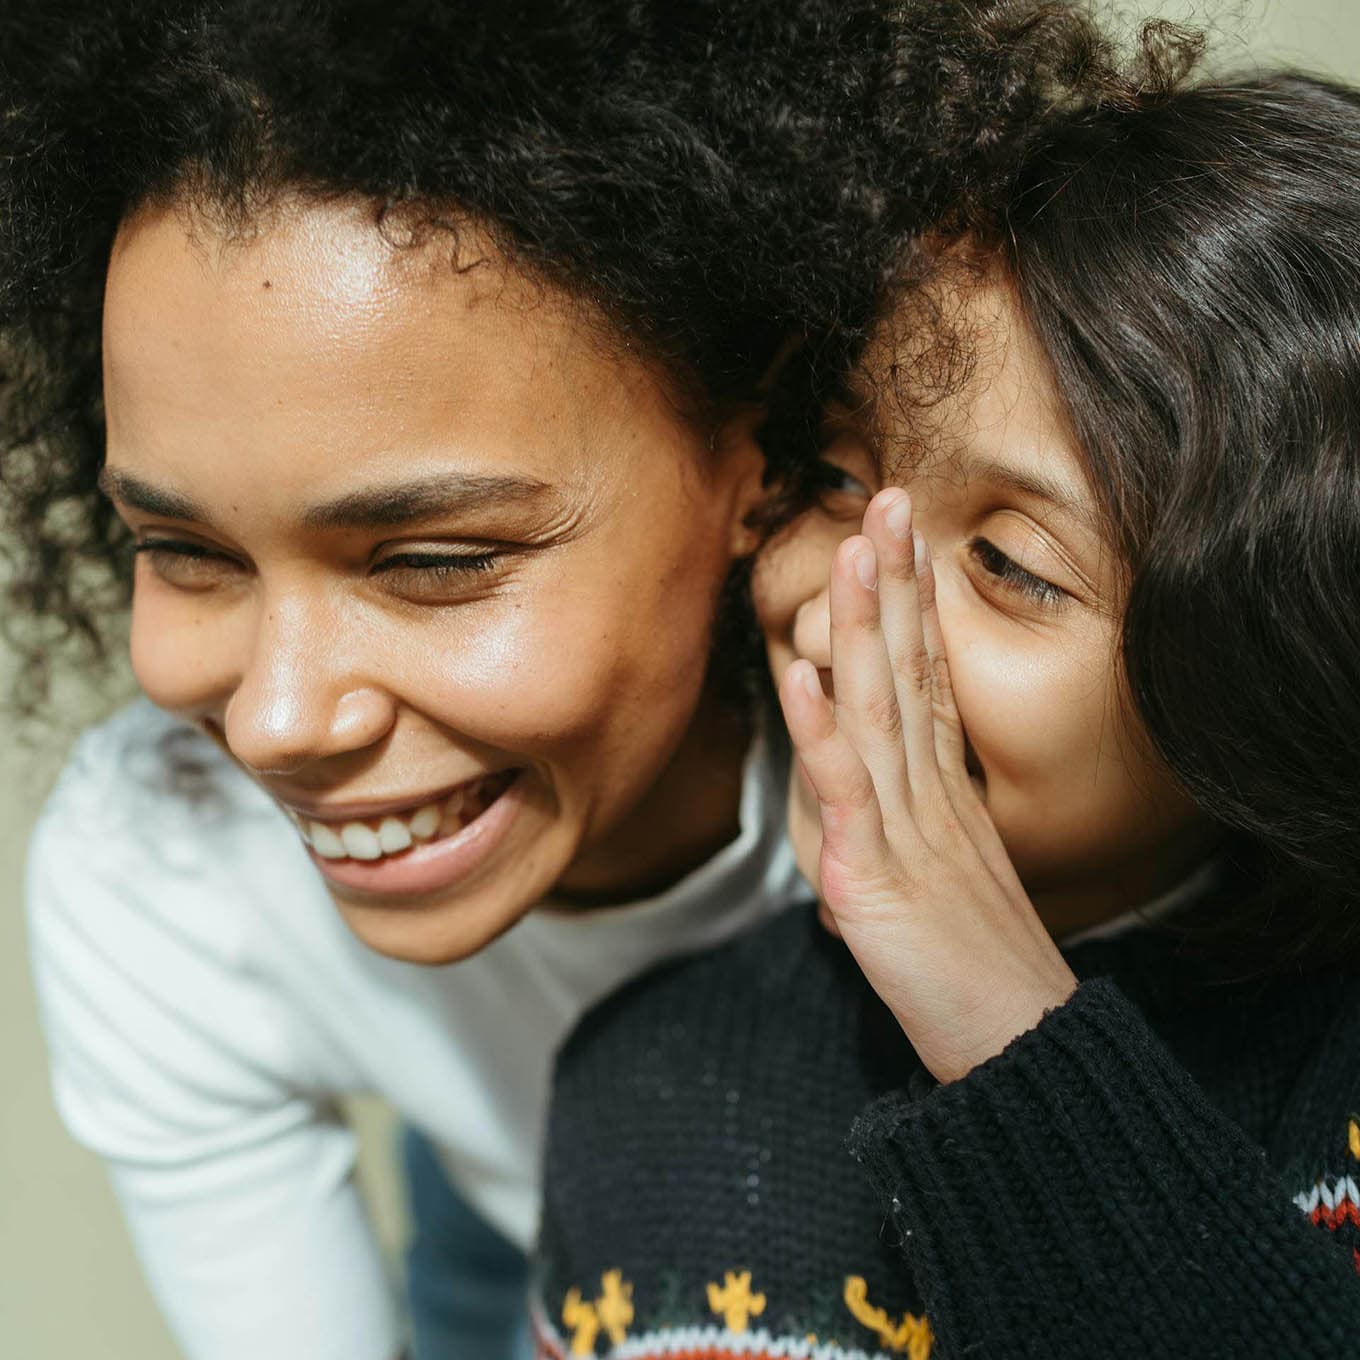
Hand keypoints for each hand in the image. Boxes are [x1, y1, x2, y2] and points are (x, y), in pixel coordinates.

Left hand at [778, 489, 1077, 1083]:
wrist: (1013, 1047)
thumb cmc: (976, 973)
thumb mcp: (942, 887)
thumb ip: (905, 837)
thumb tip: (863, 829)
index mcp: (944, 792)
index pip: (926, 677)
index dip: (913, 604)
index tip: (904, 538)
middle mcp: (930, 794)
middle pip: (910, 669)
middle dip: (896, 581)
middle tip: (889, 498)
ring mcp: (906, 828)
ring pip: (881, 707)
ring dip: (863, 624)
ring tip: (851, 547)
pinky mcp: (878, 875)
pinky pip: (845, 790)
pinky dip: (822, 729)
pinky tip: (804, 670)